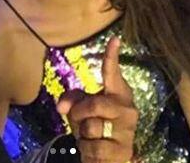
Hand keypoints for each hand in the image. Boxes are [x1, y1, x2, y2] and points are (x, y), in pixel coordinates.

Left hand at [57, 37, 137, 162]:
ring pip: (92, 128)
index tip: (114, 39)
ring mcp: (128, 130)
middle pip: (94, 104)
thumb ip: (72, 100)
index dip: (112, 56)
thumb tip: (62, 108)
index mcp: (118, 92)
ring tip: (92, 138)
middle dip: (79, 114)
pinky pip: (94, 148)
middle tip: (79, 120)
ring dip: (83, 136)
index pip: (112, 72)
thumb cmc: (96, 124)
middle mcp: (127, 108)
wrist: (108, 157)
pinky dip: (87, 151)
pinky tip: (96, 151)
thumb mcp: (81, 109)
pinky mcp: (124, 151)